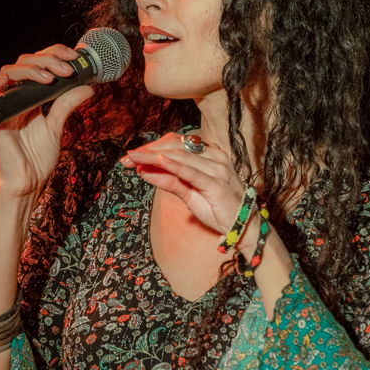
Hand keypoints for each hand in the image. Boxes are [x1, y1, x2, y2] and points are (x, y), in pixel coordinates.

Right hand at [0, 44, 93, 197]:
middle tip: (67, 69)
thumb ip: (67, 104)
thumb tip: (88, 86)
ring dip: (30, 69)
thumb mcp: (57, 125)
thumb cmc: (37, 158)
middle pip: (24, 63)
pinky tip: (10, 81)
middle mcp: (16, 97)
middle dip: (47, 60)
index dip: (54, 55)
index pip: (38, 64)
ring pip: (8, 72)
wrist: (28, 182)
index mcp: (30, 96)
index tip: (74, 58)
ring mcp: (4, 105)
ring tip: (50, 78)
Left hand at [121, 133, 248, 237]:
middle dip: (148, 151)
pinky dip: (172, 166)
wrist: (243, 227)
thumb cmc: (217, 208)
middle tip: (126, 158)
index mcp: (209, 153)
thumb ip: (168, 180)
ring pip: (179, 156)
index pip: (175, 143)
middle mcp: (214, 156)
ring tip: (134, 159)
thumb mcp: (188, 192)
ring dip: (153, 157)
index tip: (132, 155)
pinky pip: (190, 172)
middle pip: (175, 147)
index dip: (152, 146)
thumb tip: (142, 170)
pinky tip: (157, 162)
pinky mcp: (216, 183)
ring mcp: (217, 168)